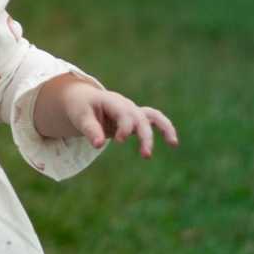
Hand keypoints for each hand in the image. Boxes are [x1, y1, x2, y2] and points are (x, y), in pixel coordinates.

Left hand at [63, 84, 178, 157]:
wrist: (83, 99)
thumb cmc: (80, 107)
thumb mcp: (80, 116)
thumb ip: (90, 129)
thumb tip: (98, 145)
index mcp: (112, 101)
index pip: (124, 113)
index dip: (125, 127)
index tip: (120, 141)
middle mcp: (125, 105)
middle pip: (140, 118)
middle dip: (145, 136)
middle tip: (146, 155)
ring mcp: (132, 111)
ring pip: (153, 116)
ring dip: (164, 128)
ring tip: (174, 143)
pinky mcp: (135, 119)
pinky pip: (153, 121)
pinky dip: (164, 129)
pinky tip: (172, 143)